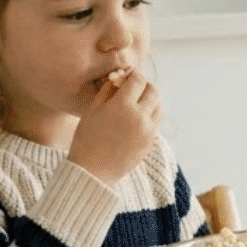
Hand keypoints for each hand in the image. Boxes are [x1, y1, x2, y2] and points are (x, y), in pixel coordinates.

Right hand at [70, 67, 162, 186]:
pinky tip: (136, 121)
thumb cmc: (87, 139)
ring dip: (151, 101)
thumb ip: (107, 90)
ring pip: (159, 107)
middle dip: (145, 86)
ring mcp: (148, 131)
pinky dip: (149, 117)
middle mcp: (140, 116)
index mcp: (123, 105)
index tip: (126, 77)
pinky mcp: (150, 143)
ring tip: (138, 105)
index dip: (133, 75)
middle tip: (134, 89)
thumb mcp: (92, 110)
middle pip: (153, 91)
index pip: (138, 79)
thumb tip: (118, 78)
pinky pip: (156, 123)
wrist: (92, 171)